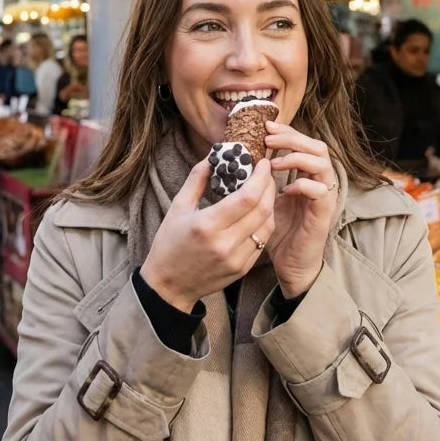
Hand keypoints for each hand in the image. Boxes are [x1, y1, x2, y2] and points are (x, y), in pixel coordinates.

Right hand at [140, 157, 275, 312]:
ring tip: (264, 190)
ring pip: (267, 226)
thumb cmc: (170, 243)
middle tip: (266, 172)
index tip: (262, 162)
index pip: (247, 198)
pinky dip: (265, 223)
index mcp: (207, 226)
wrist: (169, 285)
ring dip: (270, 204)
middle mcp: (225, 244)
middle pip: (262, 210)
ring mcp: (236, 259)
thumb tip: (214, 154)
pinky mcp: (243, 269)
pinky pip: (263, 242)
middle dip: (269, 186)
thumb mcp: (178, 206)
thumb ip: (197, 178)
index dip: (260, 177)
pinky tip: (259, 212)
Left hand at [264, 122, 335, 298]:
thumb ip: (259, 182)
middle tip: (269, 137)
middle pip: (317, 146)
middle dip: (293, 137)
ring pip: (323, 163)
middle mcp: (317, 182)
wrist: (291, 265)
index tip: (264, 126)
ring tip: (273, 161)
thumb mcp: (264, 201)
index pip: (303, 143)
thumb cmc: (276, 233)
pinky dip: (302, 184)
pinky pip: (320, 190)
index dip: (287, 132)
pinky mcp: (323, 214)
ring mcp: (323, 197)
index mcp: (305, 176)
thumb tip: (237, 159)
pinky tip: (285, 188)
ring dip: (297, 157)